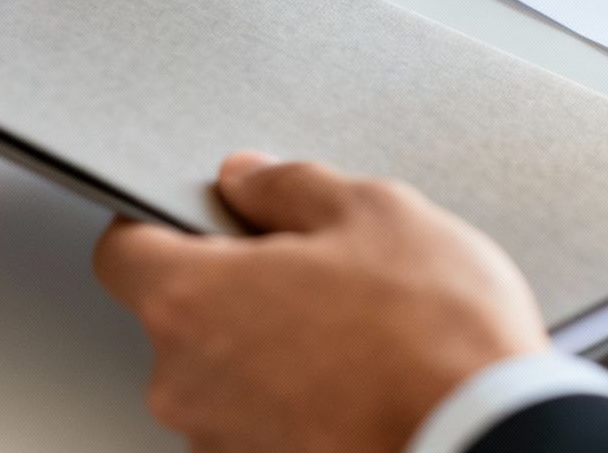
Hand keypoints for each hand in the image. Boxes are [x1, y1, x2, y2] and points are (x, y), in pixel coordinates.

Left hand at [94, 154, 547, 452]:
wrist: (483, 435)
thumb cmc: (433, 333)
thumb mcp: (373, 211)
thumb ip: (290, 186)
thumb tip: (252, 180)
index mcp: (192, 300)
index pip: (123, 250)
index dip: (163, 221)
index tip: (205, 211)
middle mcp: (187, 383)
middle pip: (182, 313)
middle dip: (239, 283)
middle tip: (317, 263)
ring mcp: (224, 440)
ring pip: (228, 369)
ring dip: (273, 343)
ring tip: (361, 325)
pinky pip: (265, 415)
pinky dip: (302, 392)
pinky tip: (366, 372)